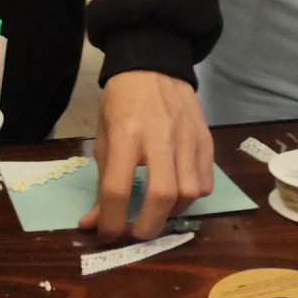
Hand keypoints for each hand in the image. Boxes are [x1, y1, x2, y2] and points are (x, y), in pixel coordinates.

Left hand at [79, 71, 214, 240]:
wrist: (154, 64)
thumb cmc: (121, 101)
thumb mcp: (103, 137)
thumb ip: (101, 182)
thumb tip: (92, 224)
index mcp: (125, 134)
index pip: (117, 188)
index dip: (111, 220)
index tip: (107, 234)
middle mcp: (159, 136)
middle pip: (162, 195)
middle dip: (148, 226)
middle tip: (137, 233)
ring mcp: (187, 137)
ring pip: (189, 192)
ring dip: (172, 212)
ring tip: (158, 212)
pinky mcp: (206, 139)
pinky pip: (205, 182)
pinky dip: (191, 197)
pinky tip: (177, 193)